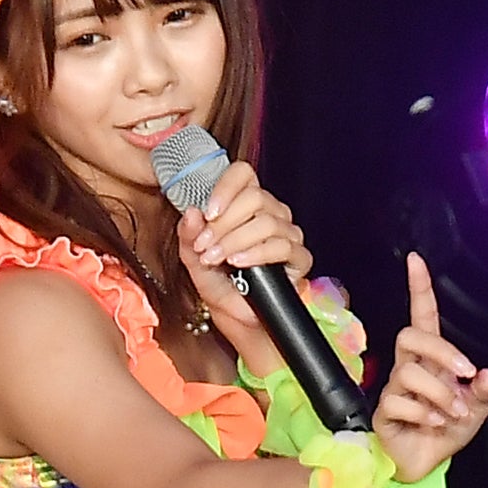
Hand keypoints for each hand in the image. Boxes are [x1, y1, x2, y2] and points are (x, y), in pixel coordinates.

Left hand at [177, 161, 312, 329]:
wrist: (234, 314)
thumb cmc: (216, 281)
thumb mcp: (192, 257)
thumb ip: (187, 235)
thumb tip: (190, 212)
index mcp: (244, 204)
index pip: (243, 174)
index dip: (225, 187)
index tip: (206, 212)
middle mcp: (270, 212)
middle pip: (254, 198)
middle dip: (222, 223)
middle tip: (203, 245)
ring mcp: (287, 233)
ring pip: (266, 222)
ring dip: (234, 241)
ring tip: (214, 258)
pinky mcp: (299, 257)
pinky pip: (282, 246)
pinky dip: (256, 253)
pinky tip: (238, 263)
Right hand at [375, 252, 487, 481]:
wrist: (422, 464)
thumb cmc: (444, 430)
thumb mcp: (476, 410)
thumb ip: (484, 391)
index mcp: (430, 361)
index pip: (422, 317)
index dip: (419, 289)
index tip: (416, 261)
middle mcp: (408, 369)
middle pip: (410, 336)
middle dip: (443, 352)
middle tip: (466, 375)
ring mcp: (393, 389)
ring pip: (410, 373)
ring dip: (442, 396)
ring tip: (453, 415)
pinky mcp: (383, 411)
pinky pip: (400, 402)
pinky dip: (425, 415)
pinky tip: (433, 425)